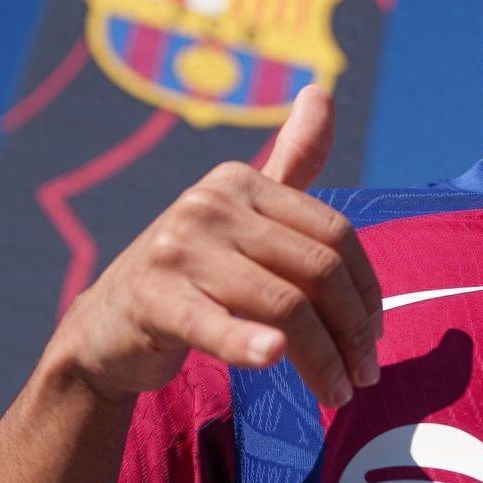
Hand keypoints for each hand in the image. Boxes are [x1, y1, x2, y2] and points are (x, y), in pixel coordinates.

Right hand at [56, 86, 381, 408]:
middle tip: (365, 375)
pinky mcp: (152, 298)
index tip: (373, 337)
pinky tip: (273, 362)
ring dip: (322, 358)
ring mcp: (177, 248)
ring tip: (339, 393)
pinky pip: (213, 323)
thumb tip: (322, 90)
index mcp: (240, 180)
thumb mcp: (244, 212)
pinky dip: (246, 343)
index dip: (366, 290)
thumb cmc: (195, 270)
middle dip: (352, 329)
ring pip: (284, 305)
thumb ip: (291, 159)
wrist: (108, 326)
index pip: (334, 234)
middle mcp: (209, 203)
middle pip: (317, 269)